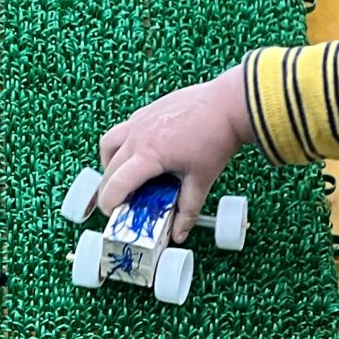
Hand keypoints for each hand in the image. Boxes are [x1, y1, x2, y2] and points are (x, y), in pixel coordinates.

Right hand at [96, 66, 250, 234]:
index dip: (110, 203)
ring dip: (110, 163)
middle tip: (119, 202)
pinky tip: (139, 153)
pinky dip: (123, 145)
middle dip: (109, 188)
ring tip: (122, 175)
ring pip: (109, 144)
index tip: (112, 214)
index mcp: (149, 154)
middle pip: (110, 167)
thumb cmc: (216, 139)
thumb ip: (187, 210)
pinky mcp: (147, 110)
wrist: (229, 105)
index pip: (117, 184)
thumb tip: (179, 233)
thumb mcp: (201, 180)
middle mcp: (138, 135)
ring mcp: (140, 120)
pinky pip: (124, 129)